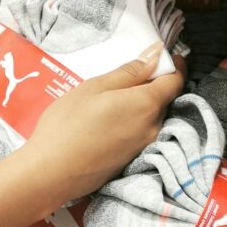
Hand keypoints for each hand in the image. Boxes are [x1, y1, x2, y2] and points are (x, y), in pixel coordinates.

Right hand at [24, 42, 184, 206]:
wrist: (51, 172)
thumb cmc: (68, 124)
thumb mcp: (95, 87)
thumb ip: (130, 71)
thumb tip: (156, 54)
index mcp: (146, 104)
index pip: (175, 81)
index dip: (174, 66)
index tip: (166, 58)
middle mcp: (152, 127)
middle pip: (163, 100)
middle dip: (151, 86)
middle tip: (124, 79)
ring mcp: (143, 147)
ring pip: (150, 118)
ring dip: (138, 106)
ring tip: (109, 102)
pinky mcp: (131, 160)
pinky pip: (139, 134)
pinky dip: (130, 123)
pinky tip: (106, 123)